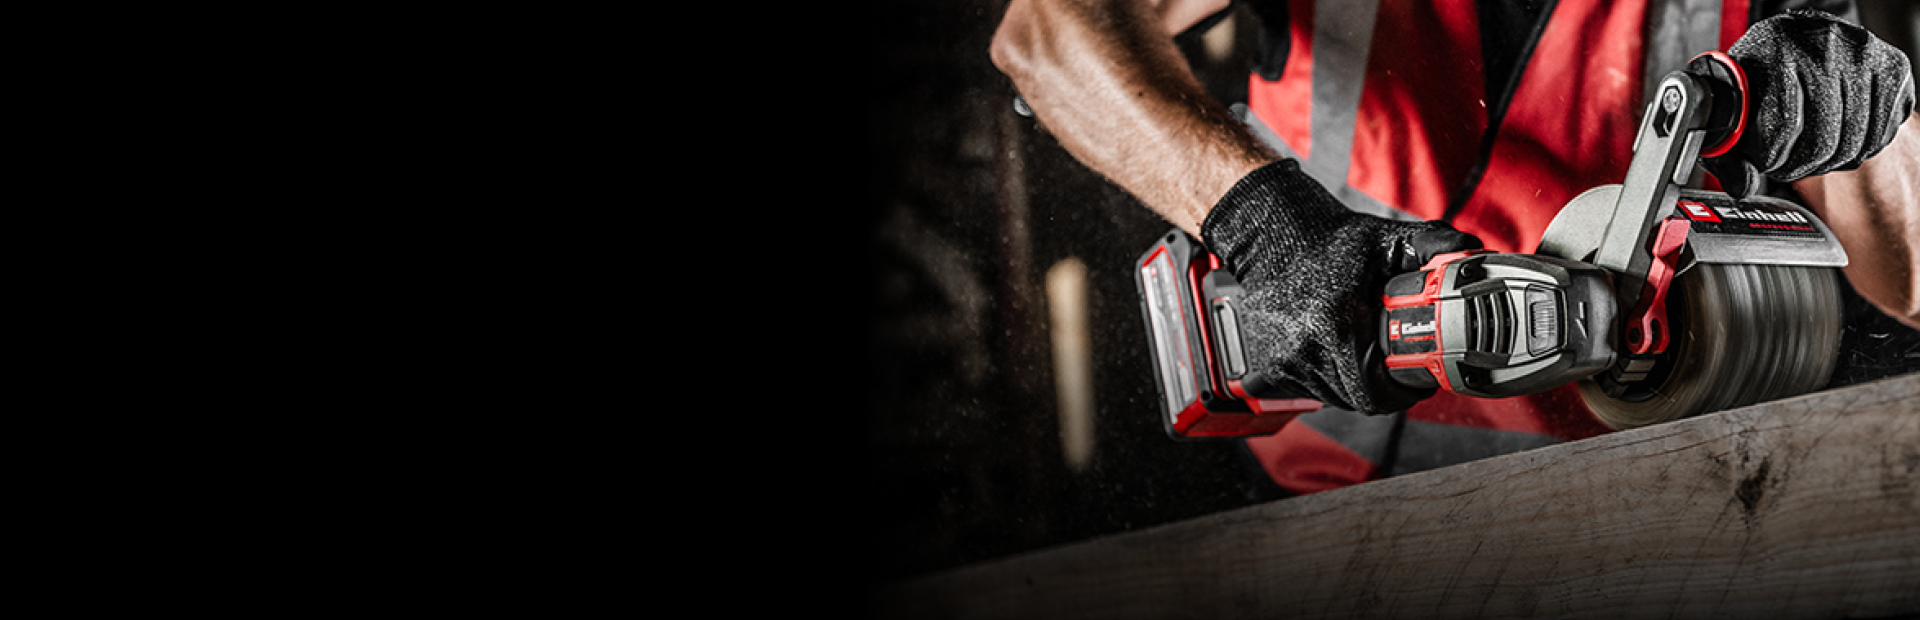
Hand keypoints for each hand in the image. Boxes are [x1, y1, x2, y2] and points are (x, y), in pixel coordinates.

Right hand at [1202, 160, 1481, 414]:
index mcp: (1336, 326)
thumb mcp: (1388, 238)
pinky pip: (1302, 392)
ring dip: (1350, 384)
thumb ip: (1436, 244)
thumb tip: (1474, 254)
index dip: (1401, 393)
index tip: (1415, 379)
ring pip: (1331, 398)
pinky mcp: (1266, 366)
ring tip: (1360, 355)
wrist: (1271, 234)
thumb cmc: (1330, 241)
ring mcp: (1282, 361)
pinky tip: (1327, 356)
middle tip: (1393, 367)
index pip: (1376, 393)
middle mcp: (1305, 350)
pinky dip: (1319, 382)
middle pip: (1356, 399)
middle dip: (1380, 388)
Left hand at [1698, 10, 1915, 197]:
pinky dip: (1859, 151)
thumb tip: (1742, 186)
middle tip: (1790, 167)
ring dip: (1831, 163)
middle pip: (1823, 139)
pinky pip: (1880, 134)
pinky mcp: (1892, 68)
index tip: (1768, 165)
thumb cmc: (1763, 75)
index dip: (1774, 159)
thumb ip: (1729, 150)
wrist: (1800, 40)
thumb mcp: (1733, 106)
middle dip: (1803, 167)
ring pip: (1854, 142)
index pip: (1784, 125)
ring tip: (1811, 157)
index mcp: (1775, 46)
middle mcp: (1822, 43)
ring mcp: (1862, 54)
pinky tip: (1838, 142)